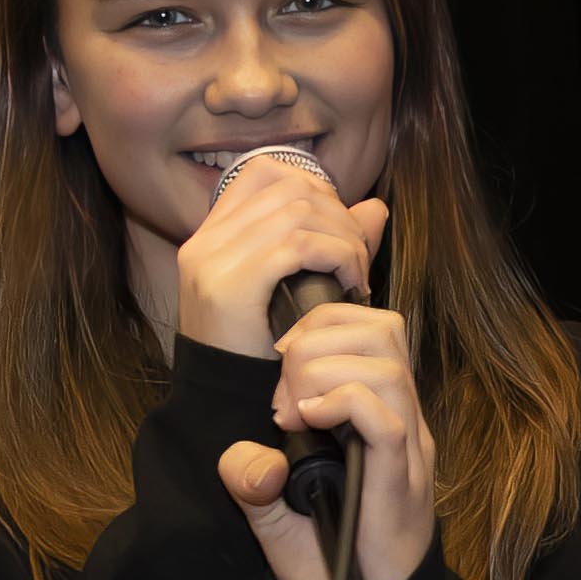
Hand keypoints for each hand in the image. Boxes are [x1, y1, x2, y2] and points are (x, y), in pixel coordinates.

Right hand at [172, 151, 383, 360]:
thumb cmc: (262, 351)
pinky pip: (300, 246)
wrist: (223, 406)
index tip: (339, 227)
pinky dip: (338, 257)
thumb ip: (332, 244)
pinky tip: (352, 286)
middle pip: (290, 188)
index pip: (265, 172)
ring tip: (357, 276)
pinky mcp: (230, 286)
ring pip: (299, 212)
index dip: (314, 188)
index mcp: (211, 235)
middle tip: (358, 256)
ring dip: (344, 239)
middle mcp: (205, 240)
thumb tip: (375, 207)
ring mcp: (212, 260)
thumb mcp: (295, 289)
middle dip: (339, 215)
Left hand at [214, 296, 436, 579]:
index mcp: (378, 412)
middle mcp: (400, 420)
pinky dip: (341, 404)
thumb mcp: (278, 516)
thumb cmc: (332, 560)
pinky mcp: (401, 480)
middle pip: (382, 329)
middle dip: (317, 339)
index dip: (321, 324)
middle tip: (281, 391)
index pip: (368, 327)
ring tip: (291, 412)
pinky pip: (385, 419)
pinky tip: (307, 423)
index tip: (278, 361)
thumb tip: (239, 457)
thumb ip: (254, 482)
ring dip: (322, 371)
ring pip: (385, 365)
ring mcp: (406, 449)